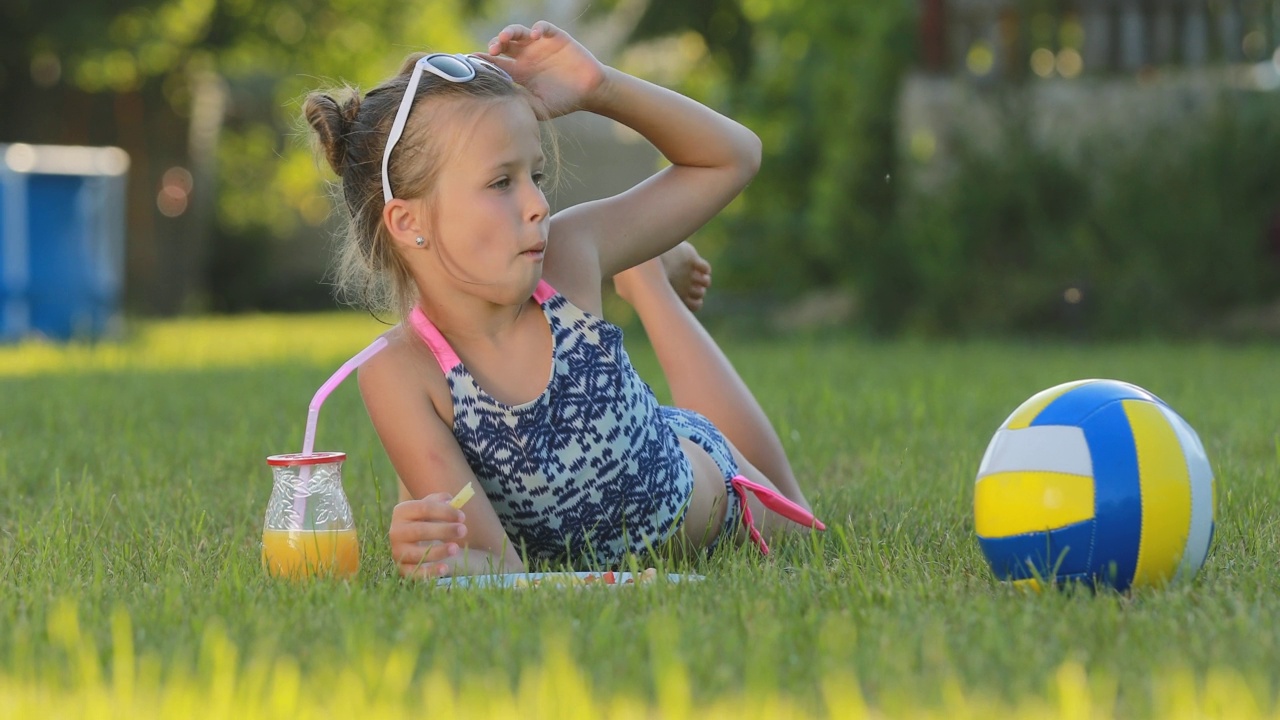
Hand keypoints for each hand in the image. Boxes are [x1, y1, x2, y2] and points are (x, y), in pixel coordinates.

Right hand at [388, 492, 467, 579]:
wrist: (413, 541)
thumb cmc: (426, 520)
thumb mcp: (431, 507)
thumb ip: (441, 501)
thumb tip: (452, 501)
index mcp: (402, 511)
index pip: (423, 508)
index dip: (444, 512)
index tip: (462, 517)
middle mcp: (396, 531)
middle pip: (420, 531)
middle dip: (443, 530)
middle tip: (463, 530)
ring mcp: (397, 551)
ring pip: (417, 553)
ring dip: (438, 551)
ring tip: (455, 548)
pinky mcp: (402, 569)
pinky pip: (415, 573)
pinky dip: (429, 572)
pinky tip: (444, 568)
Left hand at [480, 21, 607, 118]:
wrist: (589, 92)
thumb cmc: (564, 101)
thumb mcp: (541, 108)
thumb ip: (523, 105)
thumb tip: (503, 105)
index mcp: (519, 72)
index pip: (497, 63)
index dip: (484, 60)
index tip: (473, 61)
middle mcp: (526, 56)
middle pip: (503, 44)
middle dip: (495, 45)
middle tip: (492, 51)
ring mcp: (539, 45)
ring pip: (518, 32)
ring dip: (509, 32)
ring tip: (505, 38)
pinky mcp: (555, 38)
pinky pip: (543, 27)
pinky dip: (538, 28)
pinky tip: (535, 35)